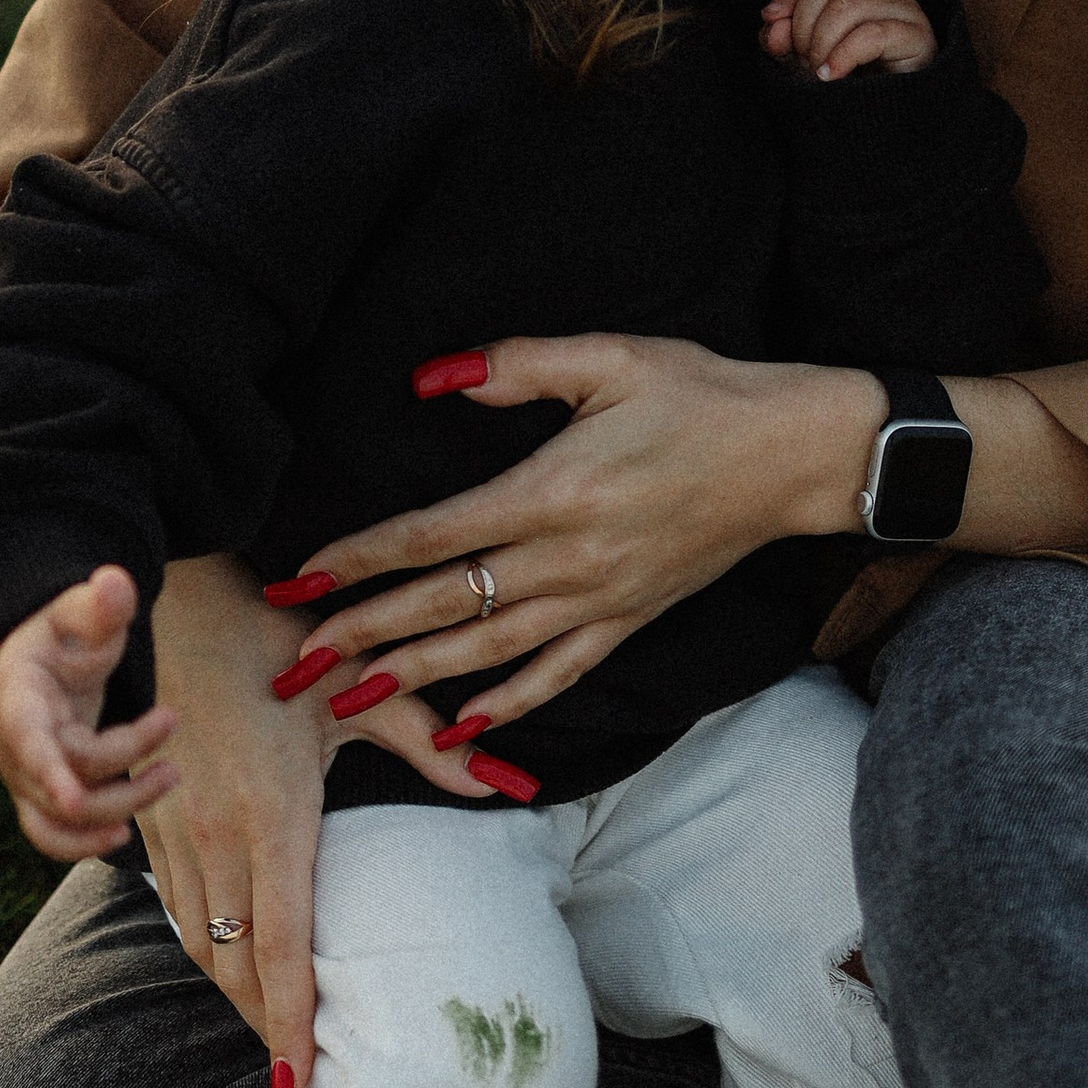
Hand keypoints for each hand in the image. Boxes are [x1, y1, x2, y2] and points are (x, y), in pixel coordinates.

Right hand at [0, 567, 178, 862]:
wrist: (37, 668)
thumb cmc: (60, 639)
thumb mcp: (77, 613)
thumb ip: (99, 605)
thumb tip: (116, 581)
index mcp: (16, 697)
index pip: (26, 740)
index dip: (48, 772)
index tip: (74, 799)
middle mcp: (13, 747)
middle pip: (62, 778)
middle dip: (122, 760)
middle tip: (171, 720)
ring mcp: (25, 777)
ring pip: (59, 819)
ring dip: (117, 808)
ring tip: (170, 776)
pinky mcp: (41, 797)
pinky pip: (53, 837)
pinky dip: (85, 843)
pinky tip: (126, 833)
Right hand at [137, 552, 500, 1087]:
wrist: (180, 602)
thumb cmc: (277, 643)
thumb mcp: (358, 689)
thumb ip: (430, 742)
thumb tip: (505, 779)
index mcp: (273, 816)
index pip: (280, 946)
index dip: (291, 1024)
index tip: (301, 1084)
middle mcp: (218, 837)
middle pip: (237, 966)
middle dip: (269, 1030)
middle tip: (301, 1084)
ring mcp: (176, 832)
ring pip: (200, 944)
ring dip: (235, 998)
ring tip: (274, 1039)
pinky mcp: (152, 822)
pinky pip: (176, 909)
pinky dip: (204, 949)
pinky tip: (231, 967)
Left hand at [274, 337, 883, 726]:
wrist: (792, 454)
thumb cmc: (701, 394)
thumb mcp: (610, 356)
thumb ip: (517, 365)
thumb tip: (433, 376)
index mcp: (554, 490)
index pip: (433, 535)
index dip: (361, 559)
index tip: (304, 579)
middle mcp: (569, 557)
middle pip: (444, 605)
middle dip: (363, 633)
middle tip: (295, 662)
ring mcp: (600, 598)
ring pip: (488, 652)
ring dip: (414, 676)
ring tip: (350, 696)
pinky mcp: (629, 620)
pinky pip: (557, 675)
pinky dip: (507, 706)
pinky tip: (462, 730)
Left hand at [761, 0, 936, 80]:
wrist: (897, 117)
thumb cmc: (855, 86)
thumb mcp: (808, 61)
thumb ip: (785, 41)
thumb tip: (773, 22)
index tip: (773, 20)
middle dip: (802, 24)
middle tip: (801, 58)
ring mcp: (904, 12)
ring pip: (847, 7)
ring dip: (820, 43)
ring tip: (818, 70)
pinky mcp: (916, 37)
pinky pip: (871, 34)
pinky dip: (842, 56)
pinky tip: (831, 76)